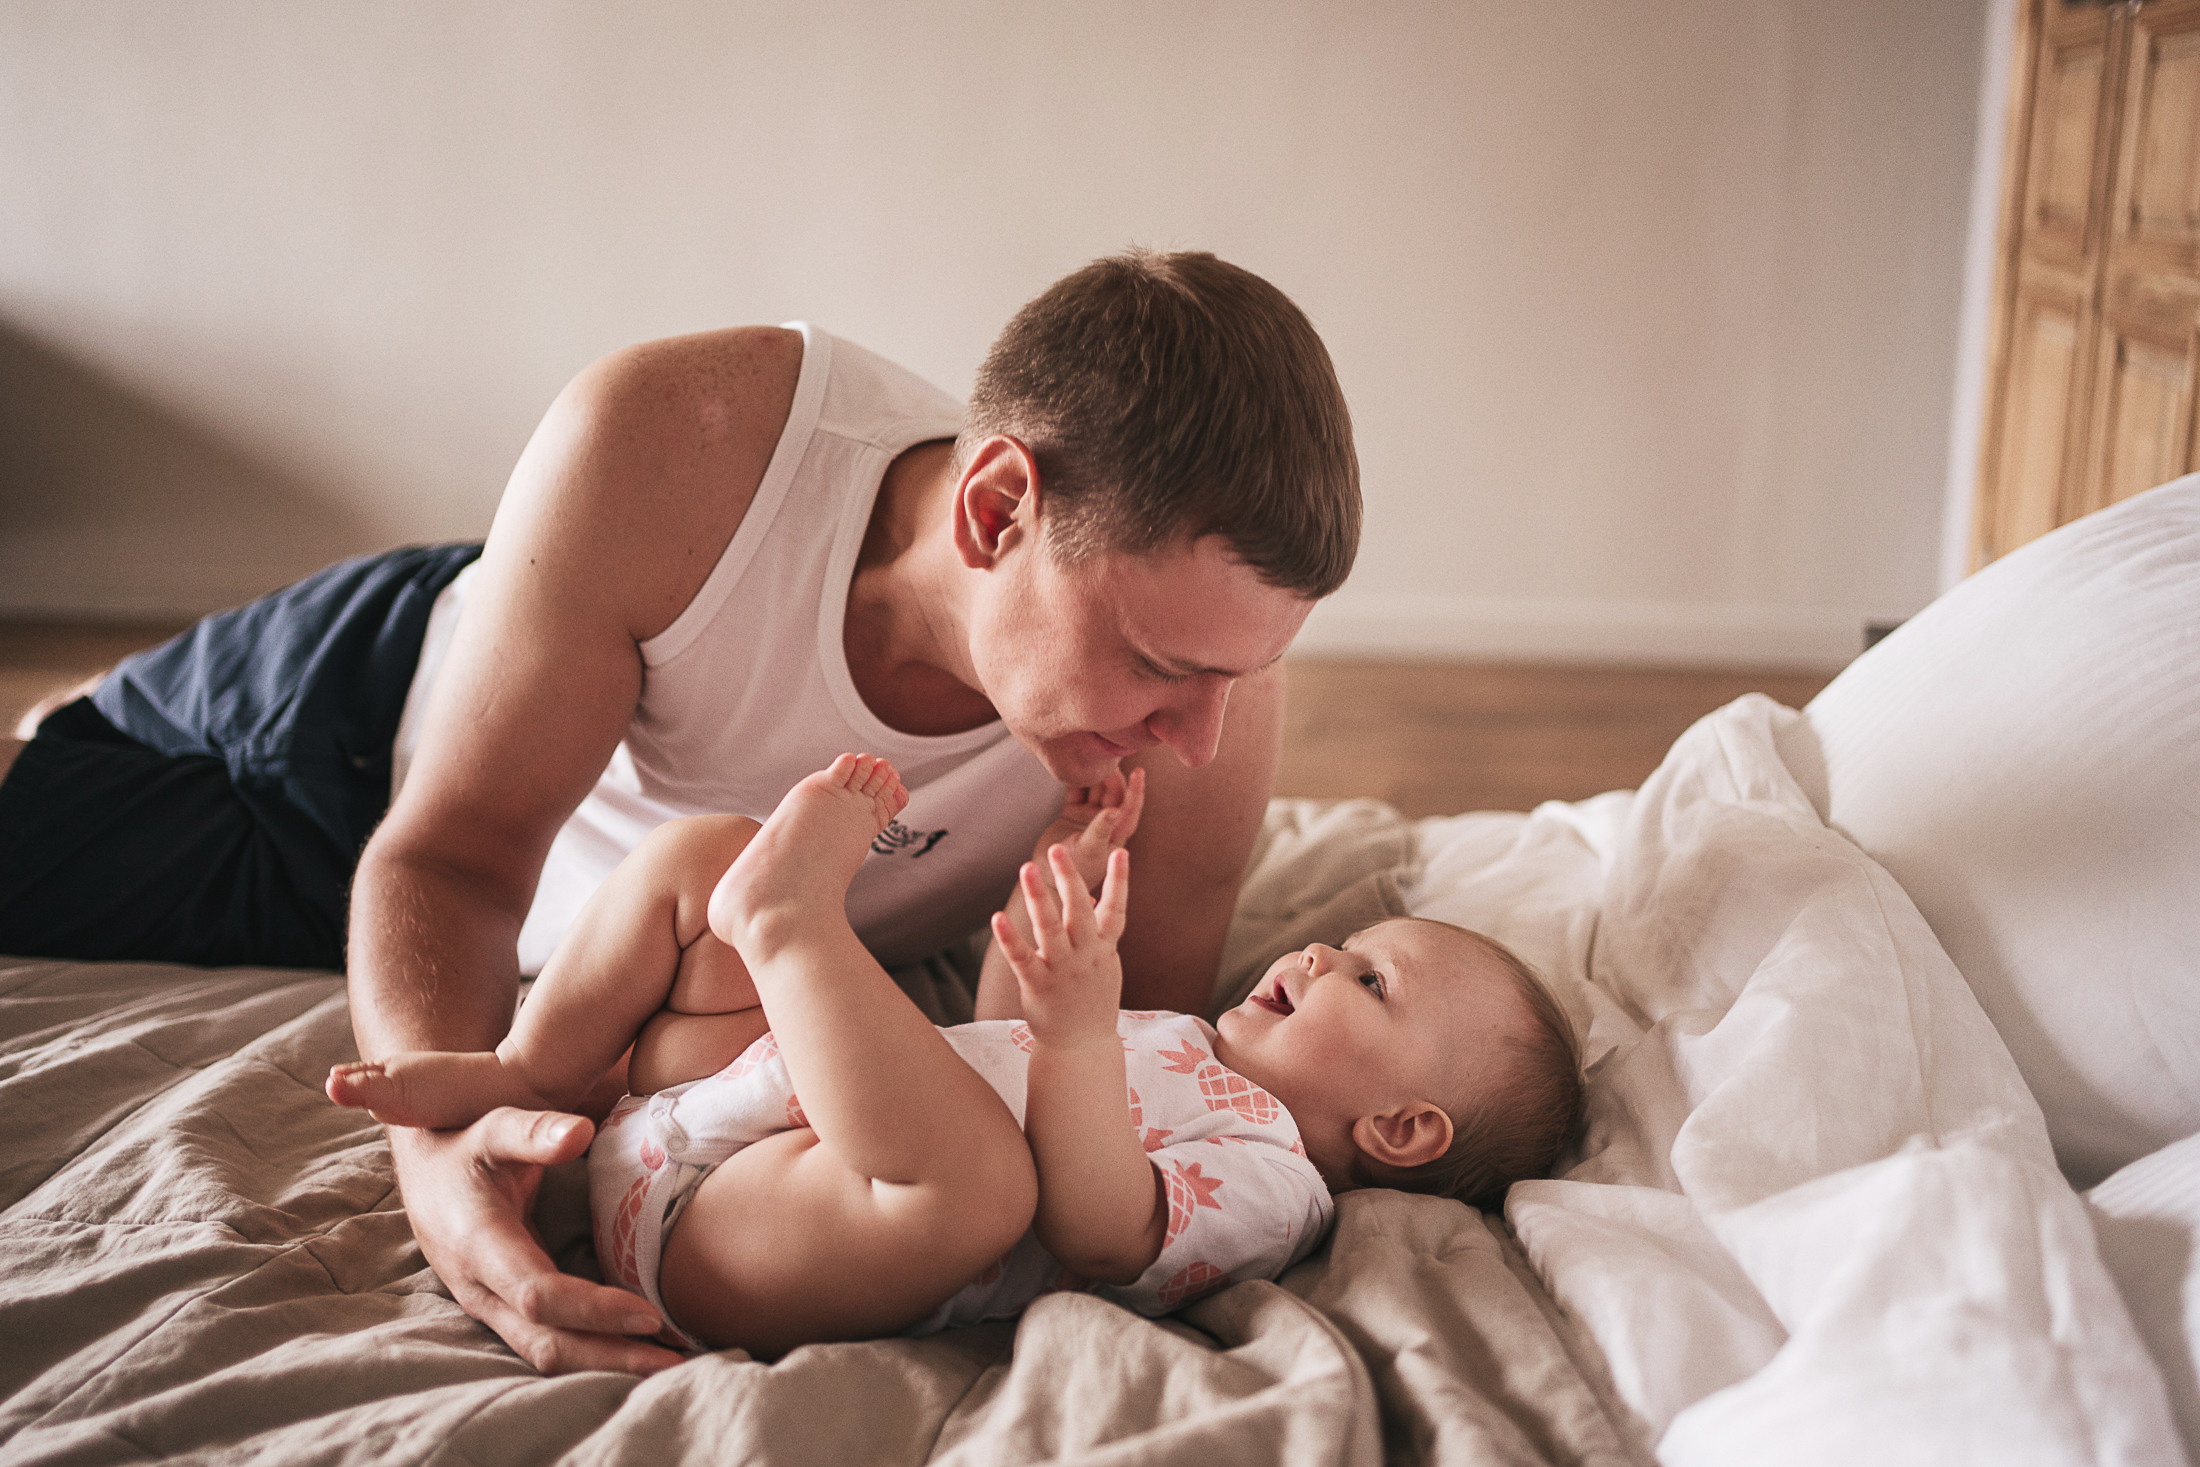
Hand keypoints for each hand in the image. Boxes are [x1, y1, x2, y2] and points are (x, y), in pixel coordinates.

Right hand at [389, 1110, 685, 1375]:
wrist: (425, 1173)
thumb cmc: (464, 1147)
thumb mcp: (493, 1128)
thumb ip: (534, 1132)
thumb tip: (580, 1131)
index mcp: (478, 1246)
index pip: (538, 1296)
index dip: (593, 1311)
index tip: (650, 1316)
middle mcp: (481, 1289)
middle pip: (548, 1343)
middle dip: (611, 1358)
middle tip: (677, 1362)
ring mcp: (491, 1306)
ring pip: (548, 1352)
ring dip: (608, 1363)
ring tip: (668, 1363)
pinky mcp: (506, 1310)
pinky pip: (549, 1341)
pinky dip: (594, 1350)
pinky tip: (637, 1348)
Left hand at [992, 844, 1129, 1044]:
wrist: (1082, 1047)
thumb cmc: (1092, 999)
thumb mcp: (1104, 964)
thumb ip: (1099, 931)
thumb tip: (1091, 896)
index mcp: (1104, 949)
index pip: (1116, 910)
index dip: (1120, 881)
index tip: (1122, 851)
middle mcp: (1085, 956)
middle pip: (1080, 911)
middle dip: (1069, 878)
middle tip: (1058, 848)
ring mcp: (1062, 970)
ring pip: (1050, 928)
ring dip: (1039, 897)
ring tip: (1026, 867)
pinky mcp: (1038, 986)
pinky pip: (1022, 958)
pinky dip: (1010, 937)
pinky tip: (997, 917)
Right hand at [1035, 767, 1144, 895]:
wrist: (1046, 879)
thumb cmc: (1072, 872)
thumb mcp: (1088, 851)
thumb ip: (1100, 830)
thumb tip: (1116, 810)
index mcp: (1116, 834)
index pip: (1130, 808)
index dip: (1136, 790)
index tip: (1139, 771)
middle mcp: (1106, 824)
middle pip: (1114, 794)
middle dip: (1112, 776)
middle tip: (1107, 758)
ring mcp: (1089, 818)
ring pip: (1096, 790)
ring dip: (1096, 775)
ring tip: (1092, 758)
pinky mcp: (1072, 813)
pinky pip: (1077, 791)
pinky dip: (1076, 780)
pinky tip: (1074, 765)